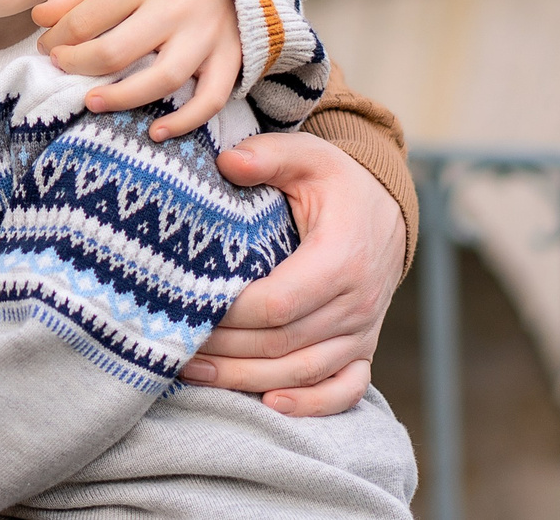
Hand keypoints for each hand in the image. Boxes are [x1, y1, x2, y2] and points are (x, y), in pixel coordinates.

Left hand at [32, 0, 240, 139]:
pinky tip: (155, 132)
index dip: (57, 38)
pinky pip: (211, 98)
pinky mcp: (230, 56)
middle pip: (117, 51)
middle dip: (79, 66)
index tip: (47, 46)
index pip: (87, 19)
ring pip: (163, 79)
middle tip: (61, 68)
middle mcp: (177, 7)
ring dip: (123, 98)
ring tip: (92, 102)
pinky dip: (185, 121)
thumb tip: (41, 18)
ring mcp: (206, 35)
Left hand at [179, 132, 404, 414]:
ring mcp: (362, 331)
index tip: (187, 305)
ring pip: (304, 371)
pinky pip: (345, 390)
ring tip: (196, 374)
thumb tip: (226, 162)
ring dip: (248, 379)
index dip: (230, 314)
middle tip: (174, 343)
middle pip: (283, 343)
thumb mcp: (307, 156)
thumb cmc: (335, 182)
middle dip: (226, 351)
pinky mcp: (363, 348)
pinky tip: (270, 403)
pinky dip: (311, 404)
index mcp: (341, 259)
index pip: (279, 303)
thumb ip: (266, 155)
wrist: (385, 209)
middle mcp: (357, 304)